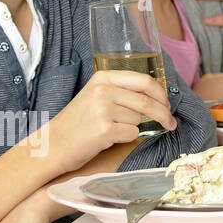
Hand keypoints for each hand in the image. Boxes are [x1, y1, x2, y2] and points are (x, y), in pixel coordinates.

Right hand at [46, 70, 174, 173]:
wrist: (52, 145)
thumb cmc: (78, 122)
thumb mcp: (97, 96)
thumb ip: (123, 91)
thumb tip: (159, 93)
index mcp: (103, 78)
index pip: (144, 81)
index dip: (161, 94)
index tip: (168, 104)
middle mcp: (103, 91)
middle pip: (147, 101)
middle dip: (164, 114)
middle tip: (170, 124)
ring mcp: (103, 110)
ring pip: (139, 119)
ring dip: (132, 127)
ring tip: (111, 129)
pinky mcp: (104, 130)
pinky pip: (132, 134)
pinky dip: (125, 138)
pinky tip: (107, 138)